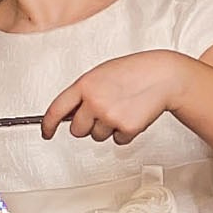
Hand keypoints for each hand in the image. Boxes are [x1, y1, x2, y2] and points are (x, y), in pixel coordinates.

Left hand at [44, 51, 191, 144]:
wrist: (165, 76)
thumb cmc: (136, 71)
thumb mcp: (102, 74)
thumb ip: (84, 92)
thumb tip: (69, 113)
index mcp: (85, 85)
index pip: (56, 110)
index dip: (48, 125)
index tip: (47, 132)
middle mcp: (94, 102)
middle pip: (77, 130)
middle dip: (88, 125)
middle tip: (104, 113)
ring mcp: (110, 116)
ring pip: (98, 137)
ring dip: (108, 128)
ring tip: (124, 109)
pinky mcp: (126, 128)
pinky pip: (118, 141)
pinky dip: (126, 133)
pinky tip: (134, 115)